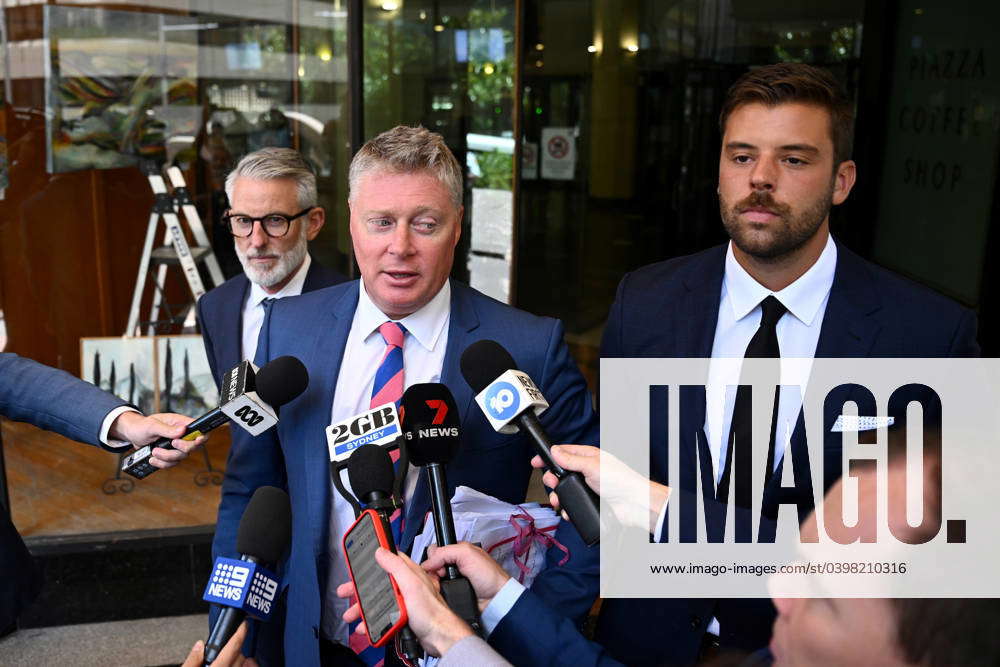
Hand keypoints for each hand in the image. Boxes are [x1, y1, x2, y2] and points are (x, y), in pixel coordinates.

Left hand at [110, 411, 208, 467]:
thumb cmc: (142, 426)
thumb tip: (182, 430)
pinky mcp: (170, 455)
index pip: (199, 429)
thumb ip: (167, 429)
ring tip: (154, 451)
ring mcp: (176, 446)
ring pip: (181, 457)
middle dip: (182, 449)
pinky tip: (153, 459)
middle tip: (172, 444)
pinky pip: (172, 463)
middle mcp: (181, 435)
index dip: (202, 436)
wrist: (132, 435)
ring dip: (167, 457)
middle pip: (193, 446)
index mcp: (180, 423)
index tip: (197, 440)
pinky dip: (162, 463)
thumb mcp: (152, 425)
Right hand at [181, 621, 255, 666]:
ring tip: (225, 656)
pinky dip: (239, 665)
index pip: (233, 647)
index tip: (244, 624)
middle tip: (226, 642)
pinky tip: (232, 664)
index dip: (240, 633)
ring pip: (241, 664)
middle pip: (239, 656)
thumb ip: (191, 660)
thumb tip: (199, 645)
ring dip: (236, 658)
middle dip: (235, 647)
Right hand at [338, 548, 472, 656]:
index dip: (374, 558)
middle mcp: (406, 585)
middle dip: (360, 588)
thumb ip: (396, 566)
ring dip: (363, 607)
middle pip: (378, 582)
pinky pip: (383, 615)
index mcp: (409, 573)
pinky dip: (372, 620)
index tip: (359, 559)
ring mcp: (404, 601)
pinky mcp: (402, 615)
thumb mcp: (411, 584)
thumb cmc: (431, 612)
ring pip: (378, 600)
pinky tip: (366, 626)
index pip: (390, 558)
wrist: (439, 637)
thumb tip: (382, 551)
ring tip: (352, 614)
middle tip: (346, 591)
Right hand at [420, 542, 510, 611]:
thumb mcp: (467, 553)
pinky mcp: (451, 592)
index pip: (436, 550)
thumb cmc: (489, 576)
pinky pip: (437, 591)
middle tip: (443, 575)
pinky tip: (444, 592)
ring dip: (435, 582)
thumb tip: (427, 563)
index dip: (434, 557)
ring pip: (432, 578)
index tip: (440, 565)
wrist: (495, 598)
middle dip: (434, 571)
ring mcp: (452, 579)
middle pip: (432, 565)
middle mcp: (454, 564)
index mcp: (458, 551)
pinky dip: (438, 591)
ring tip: (445, 585)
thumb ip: (445, 552)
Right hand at [532, 444, 670, 532]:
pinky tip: (565, 510)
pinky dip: (566, 508)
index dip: (549, 456)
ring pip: (564, 490)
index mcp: (588, 457)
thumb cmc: (620, 481)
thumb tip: (555, 451)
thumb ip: (571, 459)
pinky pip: (572, 505)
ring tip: (557, 500)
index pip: (564, 453)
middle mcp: (587, 472)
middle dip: (552, 479)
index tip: (536, 461)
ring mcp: (587, 488)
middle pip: (561, 473)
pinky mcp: (588, 502)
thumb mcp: (592, 465)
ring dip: (557, 496)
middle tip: (551, 483)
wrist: (632, 505)